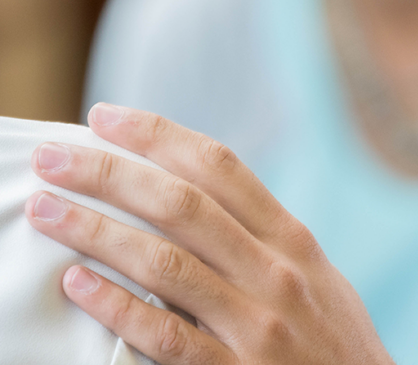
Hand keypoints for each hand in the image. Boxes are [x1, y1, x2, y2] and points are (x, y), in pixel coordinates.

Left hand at [26, 104, 394, 364]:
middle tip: (56, 157)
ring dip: (97, 232)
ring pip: (165, 263)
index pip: (217, 165)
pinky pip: (166, 336)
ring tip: (48, 210)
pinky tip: (78, 284)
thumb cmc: (334, 334)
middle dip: (111, 174)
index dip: (158, 135)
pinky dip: (118, 307)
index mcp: (291, 236)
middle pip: (181, 204)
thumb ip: (263, 233)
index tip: (107, 116)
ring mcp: (256, 324)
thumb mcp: (315, 270)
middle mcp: (274, 270)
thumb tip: (196, 193)